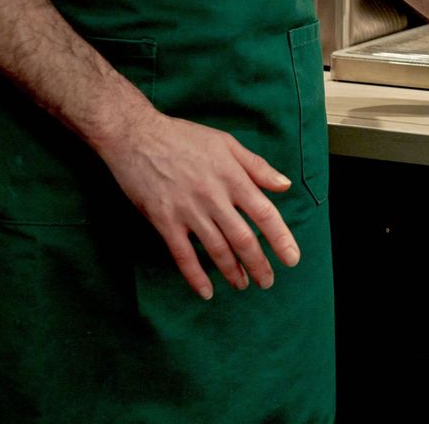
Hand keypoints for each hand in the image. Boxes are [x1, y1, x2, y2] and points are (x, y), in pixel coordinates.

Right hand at [95, 111, 299, 299]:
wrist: (136, 136)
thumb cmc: (184, 137)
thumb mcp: (226, 143)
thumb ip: (257, 166)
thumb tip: (284, 185)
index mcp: (233, 177)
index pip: (264, 213)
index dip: (280, 238)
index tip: (292, 258)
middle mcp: (214, 197)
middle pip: (243, 238)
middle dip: (259, 264)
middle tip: (268, 281)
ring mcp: (188, 211)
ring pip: (216, 249)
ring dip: (232, 271)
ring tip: (243, 285)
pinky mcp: (163, 220)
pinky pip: (182, 254)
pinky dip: (195, 276)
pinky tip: (205, 291)